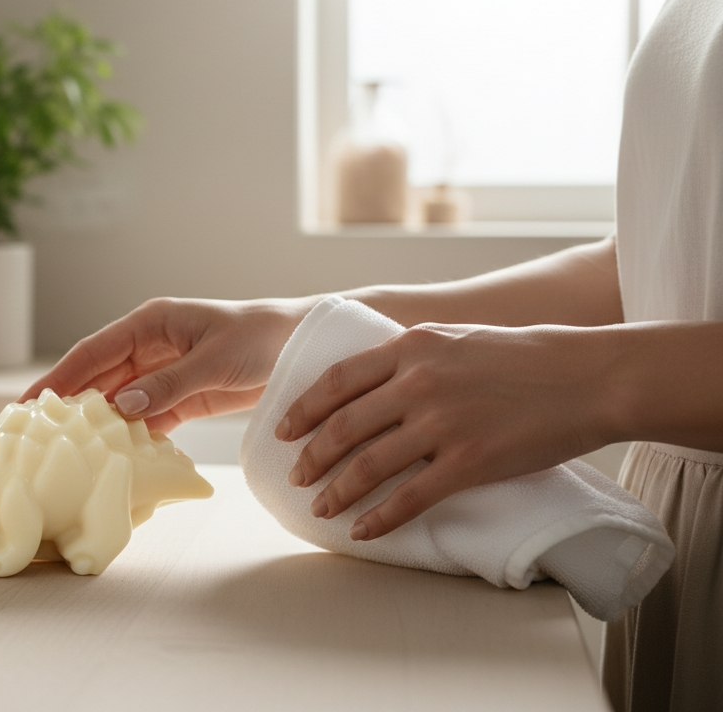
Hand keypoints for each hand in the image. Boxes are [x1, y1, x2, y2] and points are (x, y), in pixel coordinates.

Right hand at [20, 297, 313, 431]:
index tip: (28, 403)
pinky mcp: (181, 398)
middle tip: (33, 436)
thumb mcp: (215, 360)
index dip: (59, 377)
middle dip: (67, 405)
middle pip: (98, 379)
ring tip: (65, 453)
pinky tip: (112, 458)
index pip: (93, 352)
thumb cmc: (262, 338)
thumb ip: (169, 384)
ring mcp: (163, 374)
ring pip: (118, 402)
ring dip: (96, 425)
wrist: (301, 348)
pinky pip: (145, 419)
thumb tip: (121, 406)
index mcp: (150, 324)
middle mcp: (149, 347)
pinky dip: (130, 437)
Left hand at [278, 323, 620, 540]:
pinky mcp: (469, 462)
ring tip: (321, 508)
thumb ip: (412, 356)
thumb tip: (372, 378)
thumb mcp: (455, 339)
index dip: (303, 408)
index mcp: (411, 348)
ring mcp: (442, 423)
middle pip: (343, 426)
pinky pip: (410, 497)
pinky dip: (379, 518)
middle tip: (295, 476)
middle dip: (311, 456)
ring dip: (337, 491)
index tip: (282, 430)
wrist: (587, 377)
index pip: (337, 380)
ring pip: (368, 464)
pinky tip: (363, 530)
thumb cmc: (524, 357)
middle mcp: (418, 383)